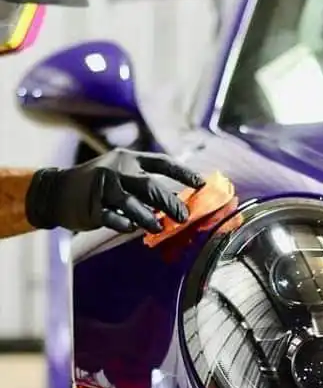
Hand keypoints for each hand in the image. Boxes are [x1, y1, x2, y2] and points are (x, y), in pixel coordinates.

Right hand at [25, 148, 205, 232]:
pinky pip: (114, 218)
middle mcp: (117, 170)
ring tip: (159, 227)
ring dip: (150, 218)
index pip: (161, 162)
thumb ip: (144, 182)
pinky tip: (131, 228)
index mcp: (128, 159)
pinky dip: (125, 224)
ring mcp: (104, 189)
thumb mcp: (119, 172)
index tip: (201, 184)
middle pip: (151, 186)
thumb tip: (177, 200)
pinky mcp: (92, 207)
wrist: (57, 190)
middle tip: (183, 216)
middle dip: (171, 203)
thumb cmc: (96, 184)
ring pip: (134, 204)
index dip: (183, 173)